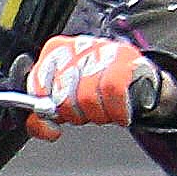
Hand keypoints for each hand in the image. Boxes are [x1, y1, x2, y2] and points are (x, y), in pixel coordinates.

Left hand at [25, 36, 176, 138]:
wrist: (139, 82)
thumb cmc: (97, 89)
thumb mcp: (66, 97)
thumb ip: (45, 112)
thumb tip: (45, 128)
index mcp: (56, 51)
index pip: (37, 84)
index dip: (47, 108)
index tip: (58, 116)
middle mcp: (77, 46)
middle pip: (62, 96)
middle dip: (75, 113)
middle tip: (87, 112)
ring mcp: (102, 50)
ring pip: (87, 97)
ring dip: (97, 114)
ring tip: (105, 110)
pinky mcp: (125, 58)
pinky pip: (113, 92)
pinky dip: (116, 110)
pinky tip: (119, 114)